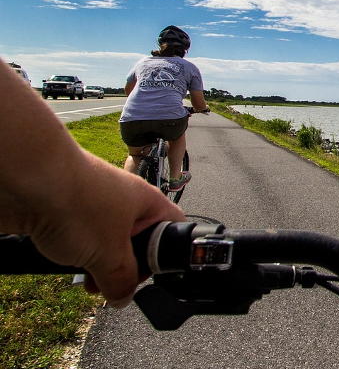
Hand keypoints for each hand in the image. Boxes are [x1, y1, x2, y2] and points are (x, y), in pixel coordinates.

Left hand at [28, 151, 184, 306]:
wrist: (27, 178)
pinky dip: (73, 254)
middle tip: (111, 285)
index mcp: (148, 203)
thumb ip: (121, 281)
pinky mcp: (66, 210)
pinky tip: (65, 263)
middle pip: (136, 240)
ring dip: (96, 264)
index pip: (173, 229)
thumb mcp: (110, 255)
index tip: (143, 278)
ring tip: (87, 279)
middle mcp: (124, 201)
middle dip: (123, 268)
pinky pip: (78, 238)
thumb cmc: (78, 203)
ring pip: (104, 242)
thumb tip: (123, 298)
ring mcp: (94, 205)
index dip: (165, 257)